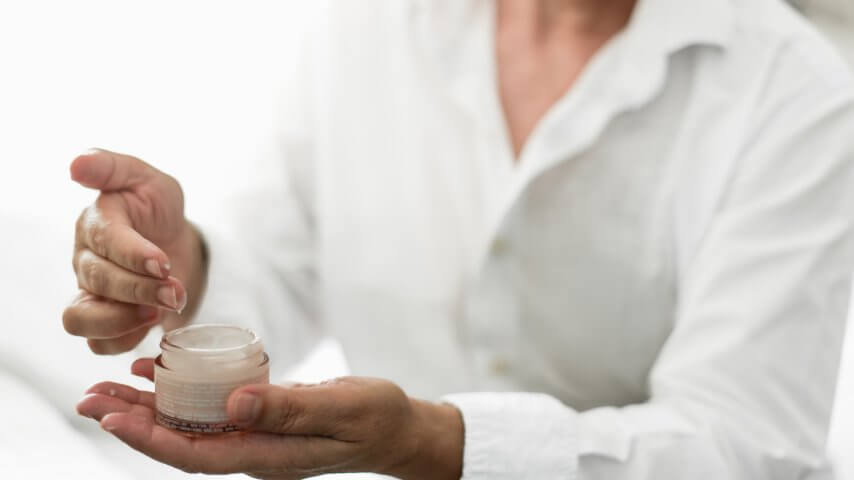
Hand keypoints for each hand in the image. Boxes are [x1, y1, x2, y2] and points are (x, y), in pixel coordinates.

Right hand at [63, 149, 205, 353]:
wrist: (172, 240)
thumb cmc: (157, 207)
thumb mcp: (147, 179)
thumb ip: (113, 168)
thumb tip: (76, 164)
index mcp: (95, 222)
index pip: (104, 240)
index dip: (133, 254)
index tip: (163, 262)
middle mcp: (85, 259)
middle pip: (98, 281)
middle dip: (141, 289)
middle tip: (176, 291)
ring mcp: (90, 292)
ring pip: (81, 320)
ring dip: (123, 321)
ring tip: (160, 311)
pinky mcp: (103, 319)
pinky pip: (98, 343)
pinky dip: (124, 339)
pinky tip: (152, 323)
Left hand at [77, 359, 463, 479]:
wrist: (396, 429)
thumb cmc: (375, 417)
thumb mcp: (340, 407)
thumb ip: (289, 407)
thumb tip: (234, 403)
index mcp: (268, 456)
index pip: (197, 453)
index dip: (150, 438)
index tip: (110, 419)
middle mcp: (254, 452)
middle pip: (181, 442)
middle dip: (132, 423)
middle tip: (87, 398)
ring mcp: (257, 437)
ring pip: (190, 426)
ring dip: (148, 408)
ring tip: (108, 386)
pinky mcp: (261, 420)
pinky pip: (212, 410)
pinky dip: (183, 393)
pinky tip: (163, 373)